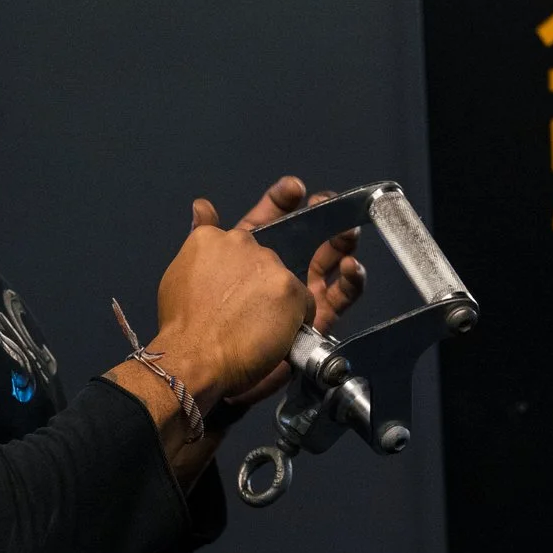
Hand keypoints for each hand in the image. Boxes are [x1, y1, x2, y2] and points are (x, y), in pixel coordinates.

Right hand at [140, 197, 314, 403]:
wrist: (194, 356)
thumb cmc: (183, 326)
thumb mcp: (180, 273)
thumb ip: (199, 239)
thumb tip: (202, 206)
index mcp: (213, 238)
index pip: (246, 225)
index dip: (272, 211)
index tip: (294, 192)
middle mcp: (242, 243)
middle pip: (266, 259)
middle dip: (262, 285)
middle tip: (243, 313)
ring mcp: (268, 264)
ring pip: (284, 281)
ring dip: (277, 303)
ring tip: (255, 328)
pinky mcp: (289, 289)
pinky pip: (304, 304)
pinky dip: (294, 322)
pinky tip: (273, 336)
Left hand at [221, 177, 367, 406]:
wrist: (206, 364)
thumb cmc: (201, 317)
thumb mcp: (199, 264)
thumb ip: (209, 233)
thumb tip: (202, 206)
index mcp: (244, 254)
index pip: (269, 220)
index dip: (282, 202)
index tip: (294, 188)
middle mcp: (272, 272)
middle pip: (306, 237)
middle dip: (322, 217)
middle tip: (330, 203)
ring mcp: (295, 296)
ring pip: (328, 261)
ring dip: (342, 243)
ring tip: (349, 232)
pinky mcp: (316, 320)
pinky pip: (341, 296)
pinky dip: (352, 280)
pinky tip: (353, 266)